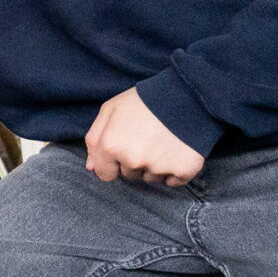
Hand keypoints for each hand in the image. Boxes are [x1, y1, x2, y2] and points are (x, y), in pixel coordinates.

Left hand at [84, 87, 205, 185]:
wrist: (186, 95)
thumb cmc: (144, 101)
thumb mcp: (110, 110)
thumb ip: (95, 139)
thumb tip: (91, 167)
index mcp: (111, 146)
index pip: (105, 173)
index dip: (113, 162)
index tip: (123, 148)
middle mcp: (132, 161)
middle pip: (129, 175)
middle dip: (134, 162)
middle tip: (146, 138)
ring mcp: (158, 168)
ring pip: (150, 179)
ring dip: (153, 166)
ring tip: (162, 141)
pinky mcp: (182, 171)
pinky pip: (172, 181)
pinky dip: (174, 170)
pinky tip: (175, 150)